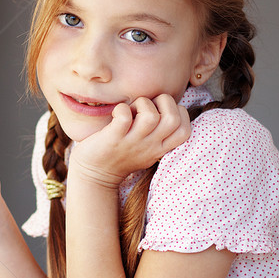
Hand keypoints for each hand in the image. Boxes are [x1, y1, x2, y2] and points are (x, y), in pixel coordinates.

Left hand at [68, 94, 190, 187]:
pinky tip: (116, 114)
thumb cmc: (119, 155)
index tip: (162, 111)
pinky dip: (121, 109)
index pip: (185, 130)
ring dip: (141, 104)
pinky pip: (125, 117)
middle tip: (147, 106)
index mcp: (159, 148)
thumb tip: (163, 108)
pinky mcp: (114, 139)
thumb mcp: (146, 150)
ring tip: (131, 110)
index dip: (179, 113)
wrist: (93, 175)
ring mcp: (132, 142)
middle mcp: (149, 146)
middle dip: (164, 102)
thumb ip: (158, 135)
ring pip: (151, 116)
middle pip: (173, 119)